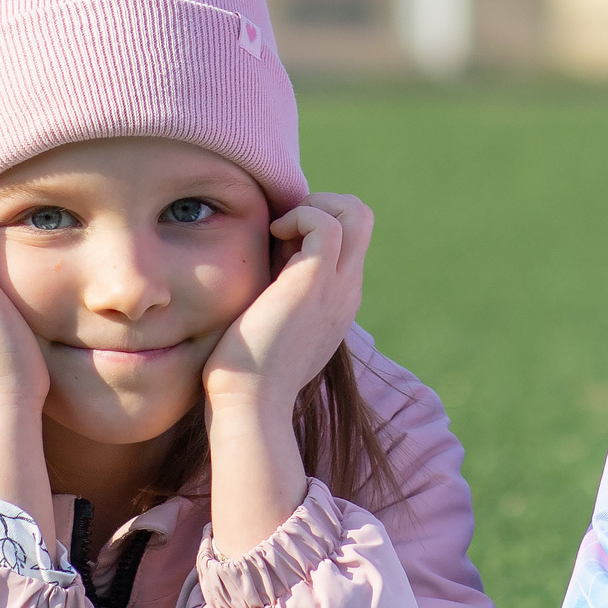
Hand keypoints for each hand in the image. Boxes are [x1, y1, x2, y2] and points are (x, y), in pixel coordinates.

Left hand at [201, 194, 373, 555]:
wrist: (248, 402)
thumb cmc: (245, 370)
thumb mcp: (269, 323)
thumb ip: (274, 295)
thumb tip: (257, 267)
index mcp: (338, 301)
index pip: (348, 239)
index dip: (312, 224)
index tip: (275, 244)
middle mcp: (347, 290)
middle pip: (362, 218)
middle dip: (321, 205)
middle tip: (280, 228)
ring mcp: (338, 286)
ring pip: (355, 212)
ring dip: (312, 206)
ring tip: (276, 232)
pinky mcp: (316, 281)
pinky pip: (326, 223)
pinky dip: (298, 215)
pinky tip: (270, 237)